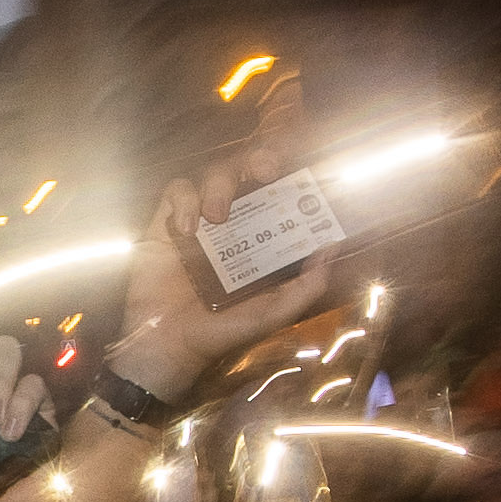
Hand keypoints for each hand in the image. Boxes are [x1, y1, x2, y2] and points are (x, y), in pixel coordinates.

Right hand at [120, 146, 322, 381]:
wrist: (169, 343)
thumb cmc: (222, 331)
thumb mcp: (273, 313)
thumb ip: (306, 286)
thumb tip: (332, 248)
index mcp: (262, 238)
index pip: (280, 194)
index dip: (293, 175)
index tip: (305, 172)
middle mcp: (235, 223)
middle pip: (249, 171)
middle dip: (260, 158)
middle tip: (267, 170)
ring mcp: (201, 220)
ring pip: (214, 174)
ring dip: (219, 186)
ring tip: (216, 217)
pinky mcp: (168, 221)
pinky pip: (177, 191)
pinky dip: (184, 201)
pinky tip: (186, 229)